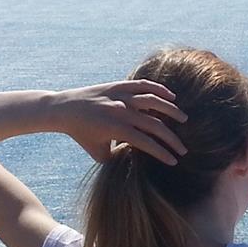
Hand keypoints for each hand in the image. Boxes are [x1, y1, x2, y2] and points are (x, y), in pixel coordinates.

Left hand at [58, 80, 188, 165]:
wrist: (65, 109)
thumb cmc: (82, 135)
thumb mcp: (98, 154)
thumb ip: (119, 157)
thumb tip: (138, 155)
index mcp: (116, 129)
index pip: (147, 143)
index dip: (163, 153)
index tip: (174, 161)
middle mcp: (121, 111)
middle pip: (155, 124)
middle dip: (172, 139)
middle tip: (183, 148)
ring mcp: (121, 96)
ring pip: (153, 100)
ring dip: (171, 110)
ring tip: (183, 119)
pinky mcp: (119, 85)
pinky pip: (144, 85)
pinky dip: (159, 89)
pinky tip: (170, 97)